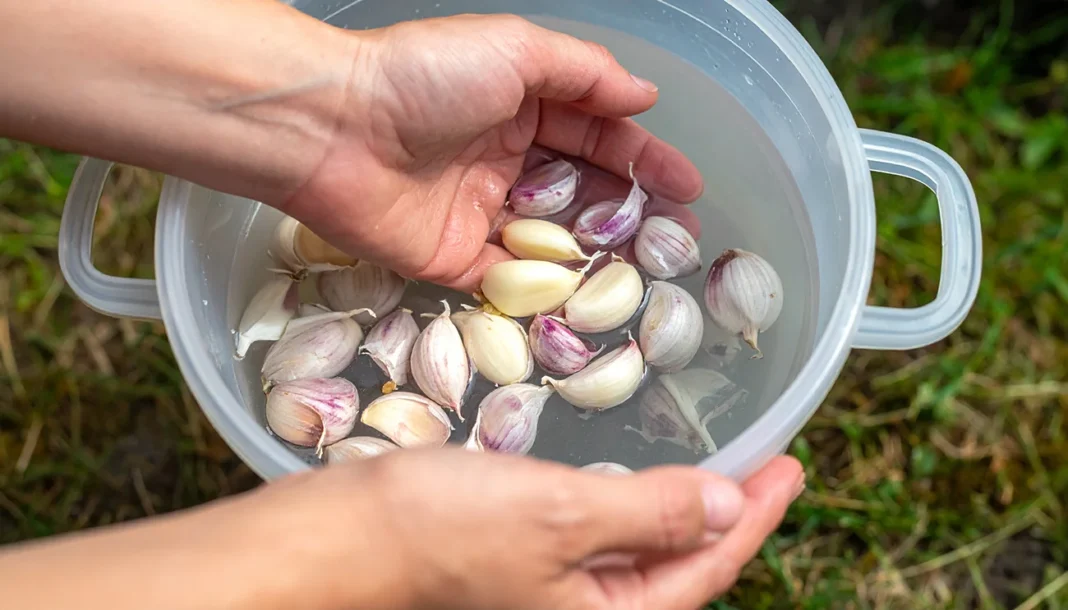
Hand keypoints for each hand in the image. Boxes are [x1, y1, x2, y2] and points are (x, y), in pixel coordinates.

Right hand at [258, 449, 802, 609]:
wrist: (346, 536)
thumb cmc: (445, 530)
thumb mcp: (564, 516)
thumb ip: (653, 514)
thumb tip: (727, 507)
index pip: (706, 569)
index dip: (755, 516)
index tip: (792, 466)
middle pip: (681, 568)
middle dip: (729, 517)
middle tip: (767, 464)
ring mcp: (553, 593)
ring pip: (642, 553)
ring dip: (683, 508)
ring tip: (718, 468)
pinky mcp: (524, 562)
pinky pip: (600, 538)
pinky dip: (632, 505)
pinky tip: (637, 478)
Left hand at [279, 14, 705, 290]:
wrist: (334, 130)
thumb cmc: (425, 78)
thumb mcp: (515, 51)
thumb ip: (585, 74)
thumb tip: (646, 94)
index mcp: (519, 107)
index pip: (595, 137)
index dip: (642, 160)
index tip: (686, 186)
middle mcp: (504, 161)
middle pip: (581, 192)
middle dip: (633, 213)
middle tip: (680, 238)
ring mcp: (480, 213)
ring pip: (553, 238)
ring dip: (601, 252)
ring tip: (651, 267)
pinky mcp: (453, 259)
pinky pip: (509, 278)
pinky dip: (547, 286)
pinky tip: (592, 294)